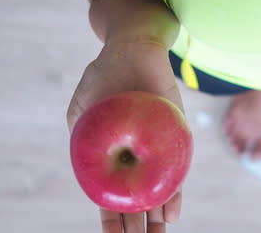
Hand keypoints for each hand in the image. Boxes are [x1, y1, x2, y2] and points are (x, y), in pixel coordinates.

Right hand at [67, 40, 185, 232]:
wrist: (136, 46)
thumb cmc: (105, 73)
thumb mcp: (85, 104)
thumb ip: (83, 133)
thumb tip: (90, 163)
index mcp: (108, 156)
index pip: (108, 196)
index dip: (111, 220)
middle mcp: (133, 157)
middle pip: (135, 200)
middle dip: (136, 227)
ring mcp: (156, 149)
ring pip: (157, 190)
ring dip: (157, 217)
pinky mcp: (176, 137)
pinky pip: (177, 168)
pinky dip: (175, 190)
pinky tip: (174, 211)